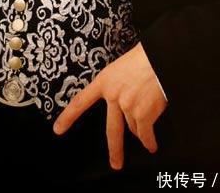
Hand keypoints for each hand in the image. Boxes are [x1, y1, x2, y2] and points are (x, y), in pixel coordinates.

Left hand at [52, 42, 167, 169]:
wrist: (160, 57)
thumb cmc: (146, 56)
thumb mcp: (124, 66)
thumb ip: (119, 83)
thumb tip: (124, 96)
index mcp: (105, 80)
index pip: (81, 101)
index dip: (68, 116)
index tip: (59, 128)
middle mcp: (113, 96)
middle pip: (111, 130)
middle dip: (114, 149)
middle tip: (115, 163)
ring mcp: (127, 107)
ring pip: (134, 128)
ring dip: (141, 132)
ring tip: (147, 138)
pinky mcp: (142, 114)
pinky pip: (145, 134)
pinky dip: (149, 141)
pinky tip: (151, 145)